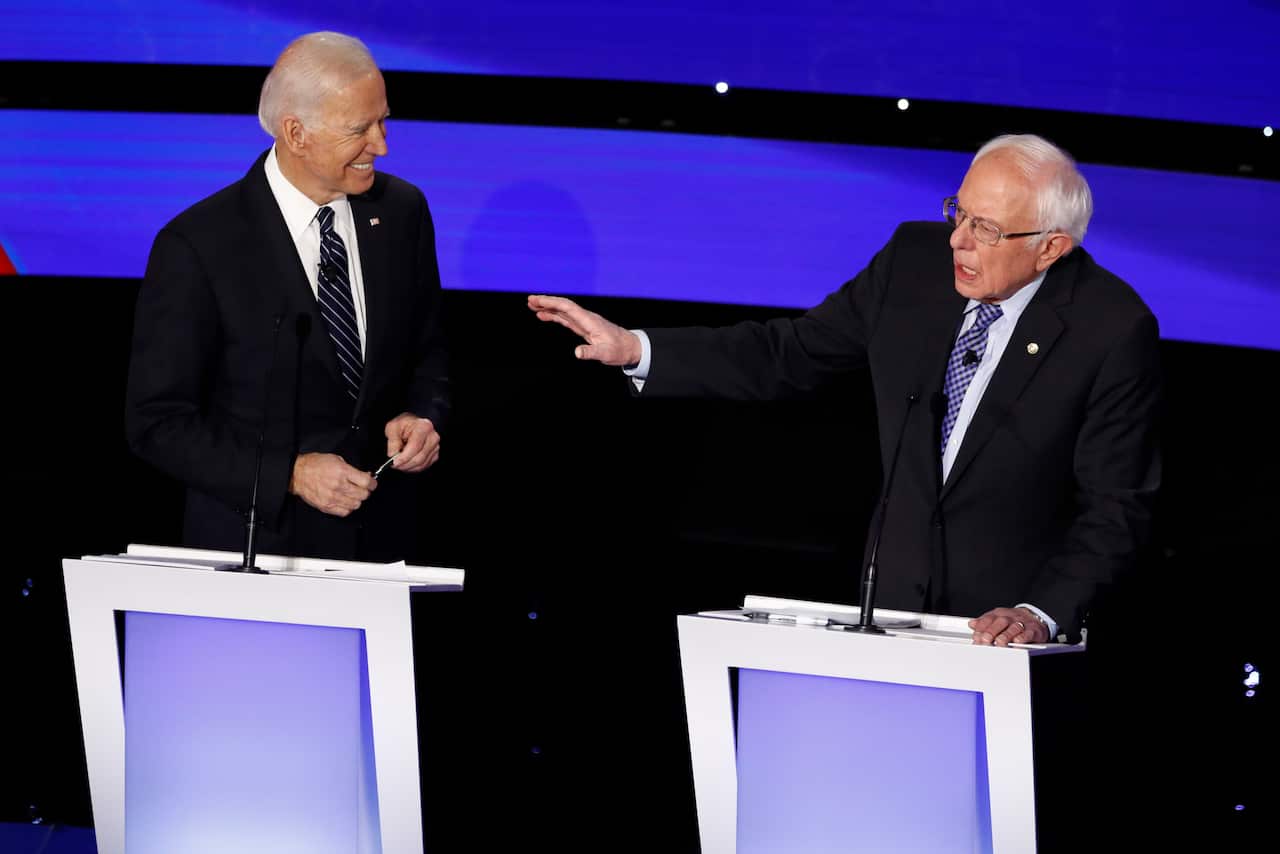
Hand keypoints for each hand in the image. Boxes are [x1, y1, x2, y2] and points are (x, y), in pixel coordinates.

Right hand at [290, 453, 375, 516]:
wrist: (297, 474)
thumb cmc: (315, 465)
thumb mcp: (336, 459)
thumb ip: (351, 469)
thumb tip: (365, 475)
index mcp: (342, 471)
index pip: (366, 482)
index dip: (372, 483)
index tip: (372, 483)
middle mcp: (338, 485)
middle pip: (363, 495)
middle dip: (366, 491)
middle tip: (362, 488)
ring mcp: (332, 497)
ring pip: (356, 504)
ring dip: (357, 500)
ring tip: (353, 495)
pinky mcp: (326, 506)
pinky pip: (345, 512)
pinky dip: (348, 508)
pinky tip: (345, 501)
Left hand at [383, 413, 440, 472]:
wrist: (412, 425)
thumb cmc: (403, 424)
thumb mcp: (393, 427)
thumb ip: (392, 441)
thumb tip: (393, 455)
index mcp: (424, 427)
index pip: (415, 446)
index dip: (404, 457)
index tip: (394, 462)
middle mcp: (433, 437)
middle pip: (419, 458)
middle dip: (405, 464)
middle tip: (394, 465)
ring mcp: (435, 447)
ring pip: (421, 464)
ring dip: (408, 467)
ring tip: (399, 463)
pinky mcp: (435, 455)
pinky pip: (423, 466)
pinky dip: (413, 468)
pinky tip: (406, 463)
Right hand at [527, 294, 642, 365]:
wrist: (630, 347)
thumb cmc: (619, 350)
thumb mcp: (605, 354)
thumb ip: (591, 352)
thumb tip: (577, 353)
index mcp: (589, 320)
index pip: (567, 307)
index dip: (551, 302)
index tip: (537, 301)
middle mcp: (585, 318)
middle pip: (563, 306)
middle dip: (546, 302)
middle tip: (529, 300)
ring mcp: (584, 322)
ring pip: (563, 311)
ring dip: (548, 308)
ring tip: (532, 306)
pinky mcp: (584, 327)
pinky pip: (566, 318)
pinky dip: (554, 316)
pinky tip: (544, 316)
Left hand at [969, 606, 1049, 645]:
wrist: (1034, 617)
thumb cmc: (1012, 620)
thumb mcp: (997, 618)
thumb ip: (984, 622)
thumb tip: (971, 624)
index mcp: (999, 614)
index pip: (988, 619)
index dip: (981, 628)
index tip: (976, 638)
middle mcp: (1010, 617)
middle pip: (1000, 622)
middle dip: (991, 631)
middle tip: (985, 641)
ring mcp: (1022, 623)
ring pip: (1013, 627)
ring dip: (1005, 636)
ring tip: (999, 643)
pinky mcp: (1033, 630)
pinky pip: (1027, 633)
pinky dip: (1022, 638)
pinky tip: (1016, 643)